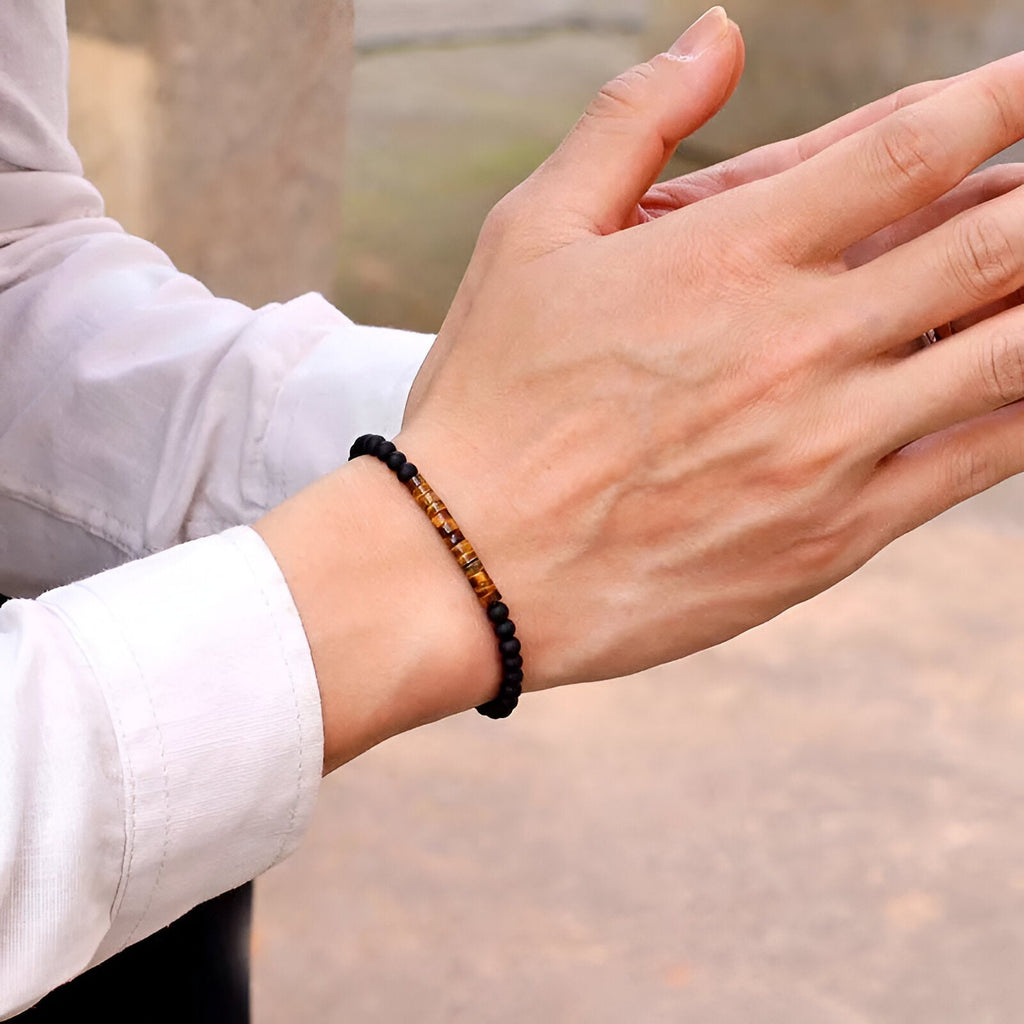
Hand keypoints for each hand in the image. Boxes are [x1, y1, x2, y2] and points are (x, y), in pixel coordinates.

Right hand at [401, 25, 1023, 689]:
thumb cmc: (490, 401)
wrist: (471, 568)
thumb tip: (717, 35)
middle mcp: (801, 344)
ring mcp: (830, 446)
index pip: (913, 148)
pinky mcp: (834, 535)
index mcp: (731, 256)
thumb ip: (629, 122)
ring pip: (1009, 354)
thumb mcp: (530, 237)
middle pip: (993, 243)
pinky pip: (975, 461)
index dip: (1004, 99)